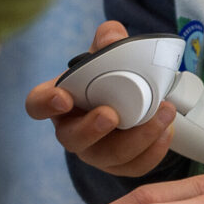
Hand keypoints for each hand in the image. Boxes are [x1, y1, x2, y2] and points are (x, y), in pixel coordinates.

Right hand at [26, 17, 178, 177]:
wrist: (138, 97)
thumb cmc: (112, 75)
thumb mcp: (109, 52)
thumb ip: (109, 39)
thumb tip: (112, 37)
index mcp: (60, 100)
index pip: (37, 105)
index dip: (45, 104)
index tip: (63, 98)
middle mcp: (72, 130)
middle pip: (72, 139)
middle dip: (91, 129)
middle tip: (111, 115)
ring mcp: (95, 152)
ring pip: (108, 156)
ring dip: (137, 138)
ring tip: (161, 114)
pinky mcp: (119, 165)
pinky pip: (134, 166)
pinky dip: (153, 149)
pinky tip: (166, 129)